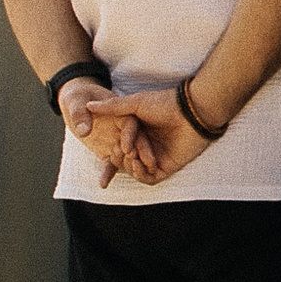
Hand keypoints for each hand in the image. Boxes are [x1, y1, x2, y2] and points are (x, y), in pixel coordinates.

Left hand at [57, 80, 138, 189]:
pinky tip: (103, 184)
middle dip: (140, 153)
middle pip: (135, 140)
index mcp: (119, 111)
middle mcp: (122, 127)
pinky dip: (108, 173)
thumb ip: (80, 115)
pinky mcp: (108, 149)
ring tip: (134, 175)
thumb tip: (84, 131)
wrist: (75, 101)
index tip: (127, 147)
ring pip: (127, 154)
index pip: (129, 123)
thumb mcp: (76, 101)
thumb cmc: (77, 96)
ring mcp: (116, 139)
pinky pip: (111, 163)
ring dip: (130, 165)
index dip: (130, 135)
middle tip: (147, 165)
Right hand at [86, 86, 218, 185]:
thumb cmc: (166, 103)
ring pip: (136, 171)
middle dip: (120, 158)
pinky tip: (140, 163)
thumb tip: (88, 106)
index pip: (119, 149)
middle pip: (125, 162)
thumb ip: (112, 107)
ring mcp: (157, 157)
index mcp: (138, 134)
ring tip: (132, 154)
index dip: (111, 153)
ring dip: (131, 165)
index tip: (107, 150)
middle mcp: (147, 147)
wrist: (192, 110)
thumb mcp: (135, 103)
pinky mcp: (167, 166)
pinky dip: (141, 174)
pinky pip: (149, 178)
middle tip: (123, 150)